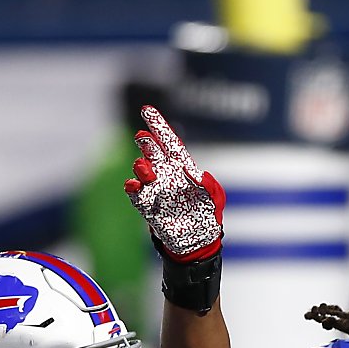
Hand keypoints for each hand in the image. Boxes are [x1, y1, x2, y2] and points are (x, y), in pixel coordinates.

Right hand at [124, 106, 225, 264]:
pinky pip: (136, 196)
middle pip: (153, 154)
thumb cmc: (208, 212)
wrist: (197, 238)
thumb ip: (210, 186)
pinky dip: (133, 190)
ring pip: (143, 173)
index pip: (169, 142)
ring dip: (141, 168)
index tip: (146, 109)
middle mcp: (165, 174)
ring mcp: (155, 189)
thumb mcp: (215, 197)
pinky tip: (132, 185)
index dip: (158, 125)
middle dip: (148, 144)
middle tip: (143, 137)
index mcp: (181, 166)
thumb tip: (199, 176)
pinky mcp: (148, 206)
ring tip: (143, 167)